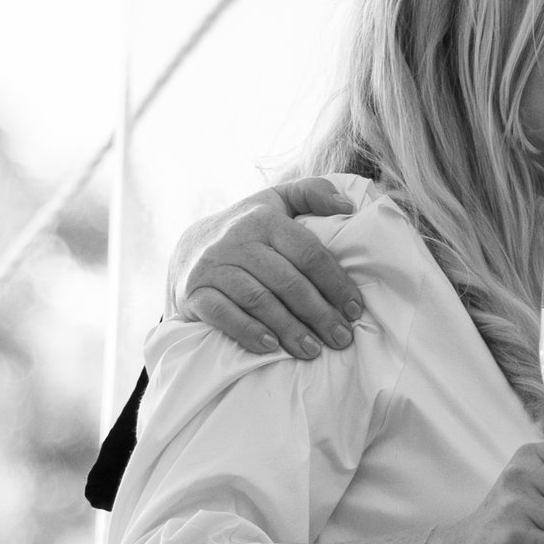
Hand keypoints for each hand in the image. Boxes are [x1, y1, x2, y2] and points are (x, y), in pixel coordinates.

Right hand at [173, 178, 365, 358]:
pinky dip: (248, 331)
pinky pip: (222, 314)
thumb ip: (311, 193)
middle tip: (341, 338)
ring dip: (289, 328)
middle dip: (318, 313)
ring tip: (313, 350)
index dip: (335, 283)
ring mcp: (213, 267)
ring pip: (258, 299)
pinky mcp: (194, 292)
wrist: (188, 248)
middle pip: (286, 281)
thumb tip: (348, 206)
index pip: (308, 252)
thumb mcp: (276, 202)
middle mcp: (237, 240)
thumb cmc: (247, 229)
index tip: (355, 309)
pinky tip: (271, 347)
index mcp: (264, 219)